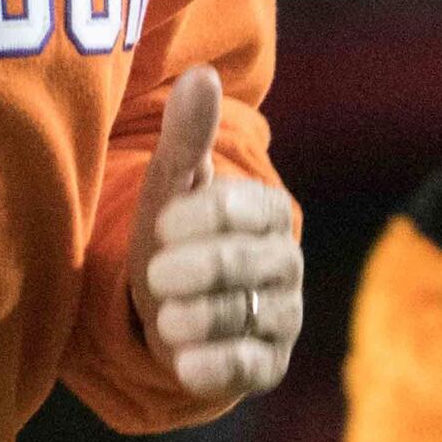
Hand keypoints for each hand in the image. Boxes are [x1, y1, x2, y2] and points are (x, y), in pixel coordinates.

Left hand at [128, 64, 302, 399]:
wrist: (166, 306)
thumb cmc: (173, 236)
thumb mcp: (171, 187)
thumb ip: (187, 137)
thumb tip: (200, 75)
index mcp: (266, 213)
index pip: (245, 210)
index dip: (205, 217)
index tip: (163, 225)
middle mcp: (283, 263)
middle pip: (247, 264)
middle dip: (202, 268)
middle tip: (157, 274)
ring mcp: (280, 316)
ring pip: (246, 315)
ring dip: (203, 317)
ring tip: (165, 319)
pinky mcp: (266, 364)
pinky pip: (249, 367)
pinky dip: (217, 366)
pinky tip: (185, 364)